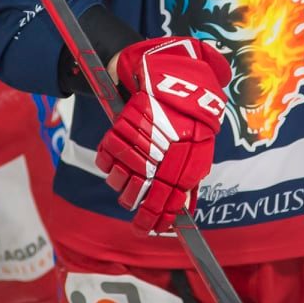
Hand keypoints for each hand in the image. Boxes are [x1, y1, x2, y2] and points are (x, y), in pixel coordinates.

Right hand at [95, 37, 230, 233]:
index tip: (147, 228)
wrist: (174, 74)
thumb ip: (190, 177)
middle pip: (137, 195)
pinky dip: (106, 160)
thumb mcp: (198, 146)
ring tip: (123, 176)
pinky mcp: (121, 126)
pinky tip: (113, 157)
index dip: (154, 219)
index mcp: (184, 163)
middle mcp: (160, 157)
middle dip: (133, 206)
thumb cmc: (189, 113)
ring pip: (118, 179)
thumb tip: (185, 208)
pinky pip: (105, 156)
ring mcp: (138, 143)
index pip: (167, 203)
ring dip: (119, 183)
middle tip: (133, 204)